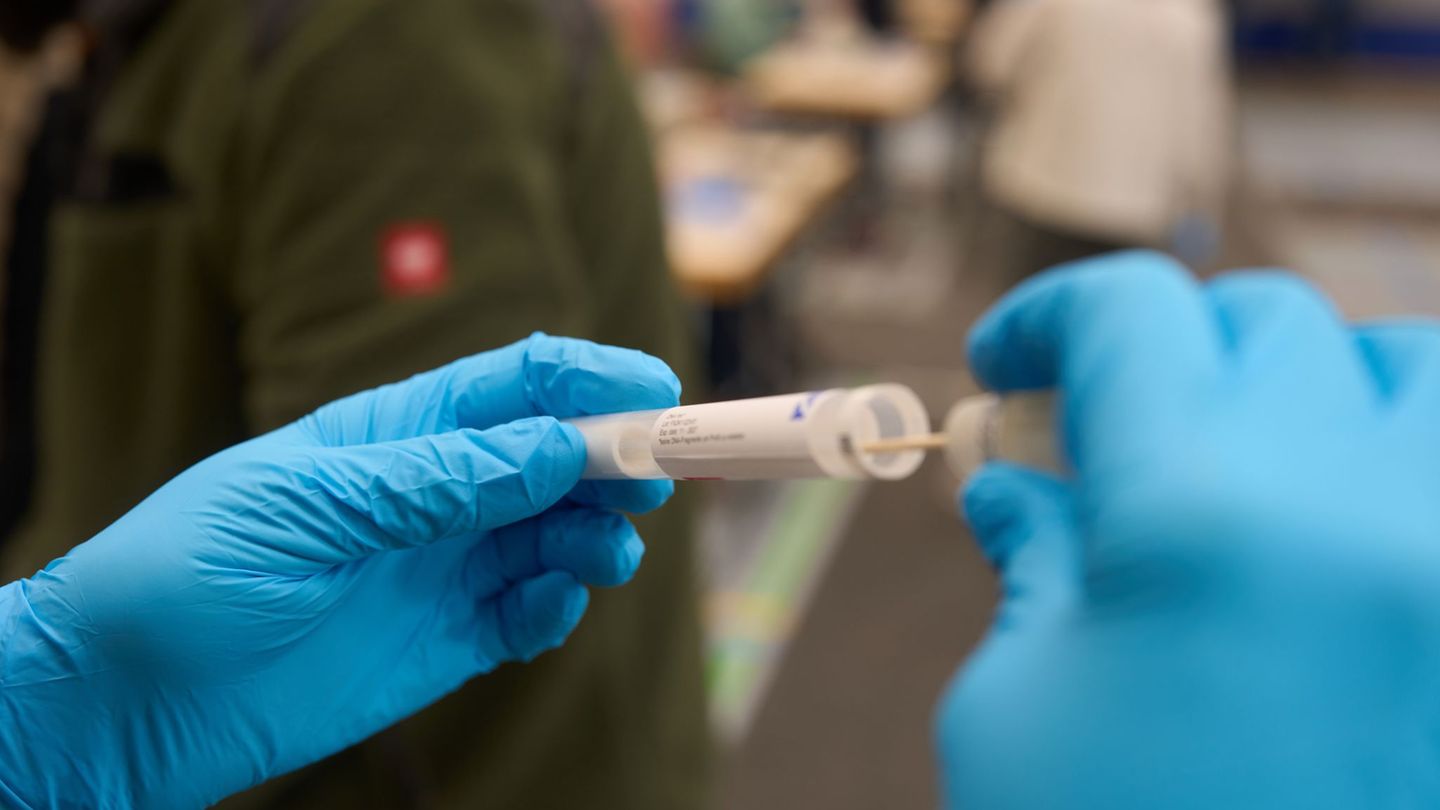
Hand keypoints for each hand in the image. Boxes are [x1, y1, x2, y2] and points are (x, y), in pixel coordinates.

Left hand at [0, 333, 679, 808]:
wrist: (126, 699)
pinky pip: (531, 612)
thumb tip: (554, 446)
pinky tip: (553, 605)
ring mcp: (443, 567)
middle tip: (659, 477)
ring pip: (557, 534)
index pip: (513, 385)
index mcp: (397, 432)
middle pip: (555, 458)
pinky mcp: (448, 641)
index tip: (655, 391)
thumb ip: (436, 479)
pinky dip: (560, 605)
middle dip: (616, 459)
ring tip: (608, 554)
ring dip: (597, 535)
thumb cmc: (188, 568)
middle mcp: (435, 493)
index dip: (589, 379)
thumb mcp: (309, 504)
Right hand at [936, 252, 1439, 807]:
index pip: (1130, 316)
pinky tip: (1341, 541)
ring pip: (1409, 373)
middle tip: (1102, 450)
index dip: (1050, 318)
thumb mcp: (1024, 722)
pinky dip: (1396, 469)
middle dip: (1162, 363)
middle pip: (1263, 325)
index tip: (1010, 364)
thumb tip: (1010, 481)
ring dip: (1307, 394)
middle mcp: (1373, 507)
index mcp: (1206, 517)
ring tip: (1244, 483)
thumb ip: (1028, 569)